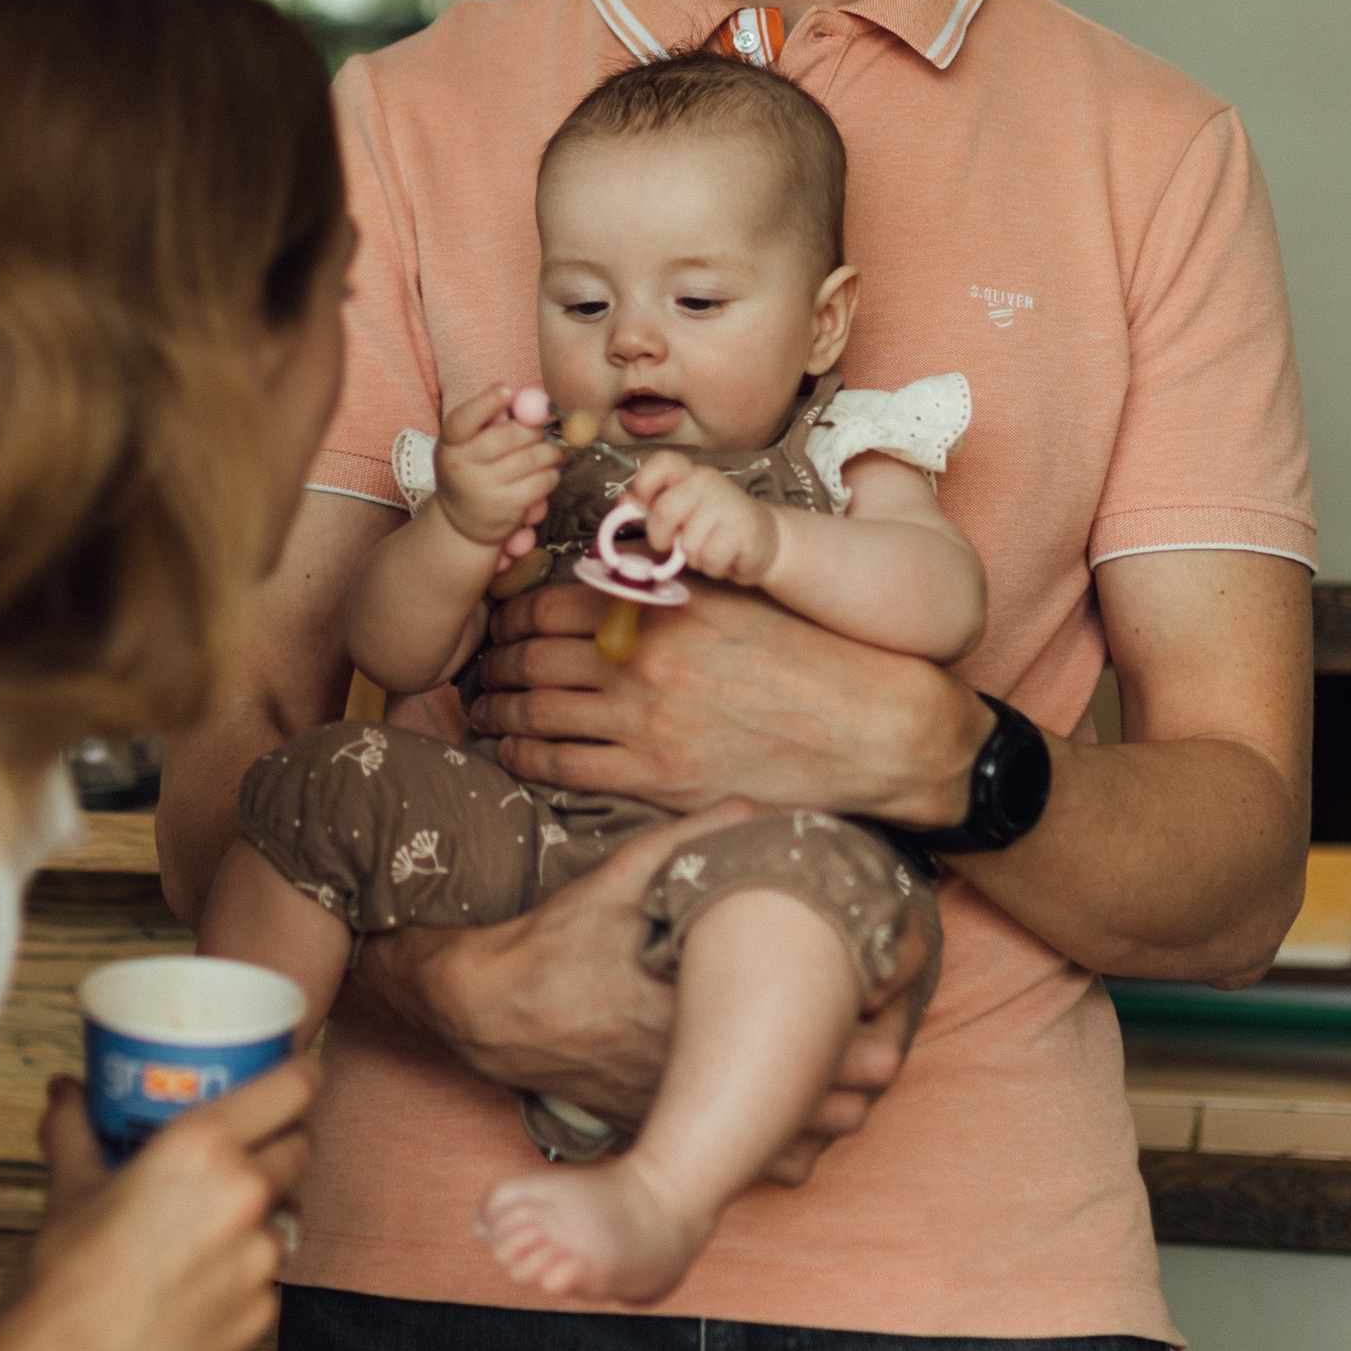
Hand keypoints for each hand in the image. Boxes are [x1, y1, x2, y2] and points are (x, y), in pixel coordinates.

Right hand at [23, 1057, 315, 1350]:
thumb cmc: (68, 1273)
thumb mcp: (70, 1182)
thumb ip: (75, 1125)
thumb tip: (67, 1091)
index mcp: (204, 1146)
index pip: (293, 1088)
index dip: (302, 1076)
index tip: (299, 1074)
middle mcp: (246, 1194)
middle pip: (301, 1147)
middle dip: (281, 1143)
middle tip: (247, 1150)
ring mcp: (261, 1258)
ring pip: (287, 1215)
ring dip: (263, 1212)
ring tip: (215, 1223)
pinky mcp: (262, 1312)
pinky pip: (269, 1276)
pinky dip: (245, 1272)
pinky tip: (201, 1280)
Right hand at [352, 815, 920, 1157]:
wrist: (493, 1010)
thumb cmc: (561, 941)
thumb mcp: (621, 875)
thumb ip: (694, 838)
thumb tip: (762, 808)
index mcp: (705, 1012)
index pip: (821, 1037)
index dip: (869, 1015)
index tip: (880, 986)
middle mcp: (703, 1075)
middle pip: (832, 1100)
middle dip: (867, 1065)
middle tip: (880, 1025)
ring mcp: (688, 1114)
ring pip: (802, 1144)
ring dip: (834, 1110)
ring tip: (845, 1066)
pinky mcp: (671, 1133)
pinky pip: (755, 1170)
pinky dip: (788, 1146)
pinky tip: (790, 1107)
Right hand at [432, 384, 566, 561]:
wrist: (462, 521)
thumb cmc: (471, 469)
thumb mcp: (467, 444)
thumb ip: (491, 421)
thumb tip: (533, 400)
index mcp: (450, 443)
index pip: (463, 420)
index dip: (485, 403)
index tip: (506, 389)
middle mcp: (462, 467)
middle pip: (509, 436)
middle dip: (536, 428)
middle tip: (547, 427)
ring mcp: (484, 490)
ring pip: (532, 458)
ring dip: (552, 450)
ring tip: (557, 449)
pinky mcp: (506, 509)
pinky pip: (542, 482)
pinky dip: (553, 472)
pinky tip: (550, 470)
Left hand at [468, 570, 982, 827]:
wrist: (871, 728)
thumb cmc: (810, 656)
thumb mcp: (741, 597)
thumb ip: (673, 587)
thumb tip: (613, 573)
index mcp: (663, 606)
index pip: (554, 599)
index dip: (514, 609)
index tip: (501, 617)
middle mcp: (645, 659)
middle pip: (533, 654)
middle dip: (495, 660)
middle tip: (479, 663)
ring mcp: (647, 721)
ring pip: (537, 710)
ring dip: (497, 708)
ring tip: (482, 707)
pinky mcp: (656, 777)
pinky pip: (564, 766)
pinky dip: (524, 758)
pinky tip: (510, 752)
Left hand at [623, 452, 781, 588]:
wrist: (767, 540)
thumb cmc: (715, 528)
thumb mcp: (683, 514)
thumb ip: (653, 507)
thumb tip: (623, 503)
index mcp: (689, 473)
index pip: (662, 463)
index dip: (643, 484)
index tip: (639, 507)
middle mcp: (707, 481)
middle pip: (664, 510)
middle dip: (660, 537)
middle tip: (672, 544)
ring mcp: (728, 502)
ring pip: (688, 543)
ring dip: (694, 557)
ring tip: (711, 549)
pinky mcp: (745, 528)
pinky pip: (710, 558)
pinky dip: (714, 567)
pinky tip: (727, 557)